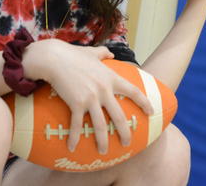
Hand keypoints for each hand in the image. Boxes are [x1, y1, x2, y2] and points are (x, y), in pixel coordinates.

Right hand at [23, 39, 153, 154]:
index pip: (133, 91)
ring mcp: (91, 98)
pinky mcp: (77, 104)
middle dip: (125, 132)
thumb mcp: (92, 52)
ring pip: (100, 125)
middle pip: (119, 115)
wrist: (55, 58)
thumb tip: (110, 54)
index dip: (144, 102)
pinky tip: (72, 147)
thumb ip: (103, 53)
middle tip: (127, 143)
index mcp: (111, 78)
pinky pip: (77, 125)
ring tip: (104, 152)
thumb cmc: (72, 54)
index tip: (151, 112)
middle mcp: (104, 90)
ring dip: (102, 141)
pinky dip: (74, 137)